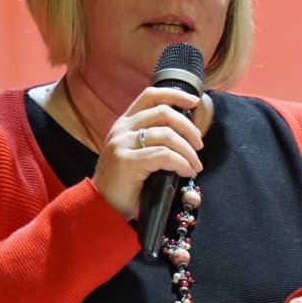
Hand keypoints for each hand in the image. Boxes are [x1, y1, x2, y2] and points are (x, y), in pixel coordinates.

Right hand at [91, 86, 203, 220]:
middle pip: (164, 113)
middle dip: (188, 127)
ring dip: (188, 150)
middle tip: (199, 145)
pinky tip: (186, 172)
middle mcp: (122, 129)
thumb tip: (188, 138)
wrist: (102, 207)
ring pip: (167, 135)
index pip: (150, 96)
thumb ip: (155, 142)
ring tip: (195, 166)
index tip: (194, 102)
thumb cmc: (124, 184)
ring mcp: (123, 144)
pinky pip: (164, 155)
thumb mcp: (137, 155)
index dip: (175, 95)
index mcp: (125, 124)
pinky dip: (181, 162)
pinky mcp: (128, 161)